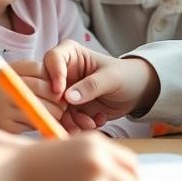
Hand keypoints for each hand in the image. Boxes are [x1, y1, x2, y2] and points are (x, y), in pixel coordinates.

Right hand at [0, 62, 64, 133]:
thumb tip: (60, 84)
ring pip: (37, 109)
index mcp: (9, 71)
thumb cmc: (8, 90)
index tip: (61, 87)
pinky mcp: (6, 126)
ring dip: (53, 113)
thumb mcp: (18, 75)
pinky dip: (41, 123)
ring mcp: (4, 107)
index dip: (52, 78)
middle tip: (64, 103)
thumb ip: (37, 73)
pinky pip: (32, 124)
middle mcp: (4, 87)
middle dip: (56, 96)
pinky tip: (43, 122)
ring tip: (58, 113)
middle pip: (38, 87)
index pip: (36, 68)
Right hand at [42, 41, 159, 126]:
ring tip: (90, 123)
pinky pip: (65, 120)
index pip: (52, 59)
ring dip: (70, 120)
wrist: (136, 93)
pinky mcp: (70, 109)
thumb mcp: (111, 78)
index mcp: (71, 55)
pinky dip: (78, 125)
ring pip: (54, 108)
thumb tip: (68, 97)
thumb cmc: (125, 76)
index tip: (60, 91)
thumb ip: (91, 85)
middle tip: (75, 115)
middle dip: (58, 105)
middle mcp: (64, 73)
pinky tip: (95, 122)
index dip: (53, 74)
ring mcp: (65, 92)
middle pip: (46, 87)